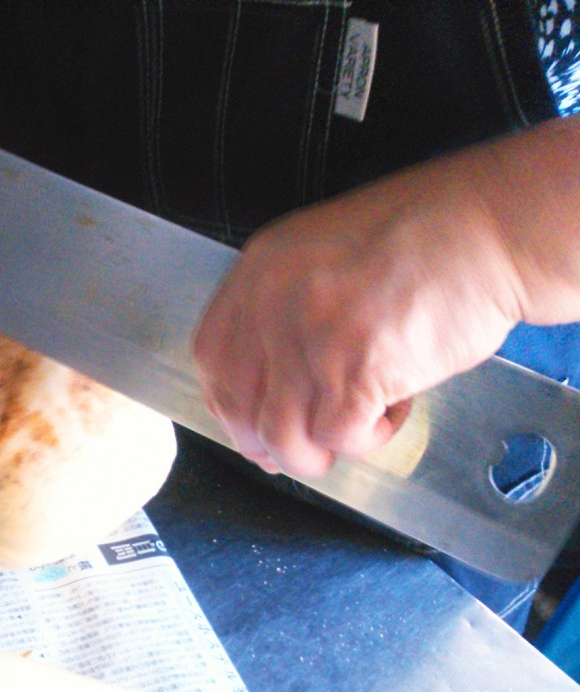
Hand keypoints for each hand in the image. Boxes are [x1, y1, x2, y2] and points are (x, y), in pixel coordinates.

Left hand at [192, 152, 524, 477]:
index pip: (211, 358)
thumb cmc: (425, 239)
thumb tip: (271, 386)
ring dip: (316, 452)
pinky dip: (368, 439)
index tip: (253, 425)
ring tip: (355, 431)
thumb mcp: (325, 252)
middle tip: (307, 446)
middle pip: (240, 408)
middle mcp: (274, 304)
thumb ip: (286, 308)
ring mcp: (312, 338)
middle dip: (269, 444)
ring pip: (282, 437)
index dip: (230, 405)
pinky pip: (340, 437)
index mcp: (260, 272)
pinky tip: (393, 410)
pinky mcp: (357, 371)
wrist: (493, 227)